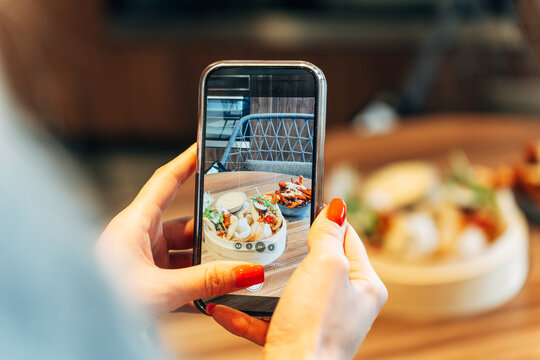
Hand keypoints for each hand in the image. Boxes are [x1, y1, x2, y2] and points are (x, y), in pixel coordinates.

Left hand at [95, 144, 263, 316]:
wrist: (79, 333)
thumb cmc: (100, 303)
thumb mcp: (160, 290)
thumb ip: (207, 281)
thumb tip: (246, 271)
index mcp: (134, 224)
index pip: (166, 182)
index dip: (187, 162)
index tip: (206, 148)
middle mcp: (139, 238)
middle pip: (185, 224)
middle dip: (212, 231)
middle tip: (241, 231)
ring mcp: (142, 261)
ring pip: (184, 254)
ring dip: (207, 265)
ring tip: (234, 269)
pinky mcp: (146, 283)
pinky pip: (178, 278)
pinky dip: (197, 286)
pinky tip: (216, 295)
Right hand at [207, 199, 386, 358]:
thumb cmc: (317, 326)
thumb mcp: (327, 267)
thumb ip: (329, 235)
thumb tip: (337, 207)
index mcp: (364, 286)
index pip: (349, 240)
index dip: (329, 220)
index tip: (307, 202)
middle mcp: (345, 305)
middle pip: (316, 265)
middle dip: (290, 251)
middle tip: (270, 231)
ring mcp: (318, 323)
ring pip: (288, 292)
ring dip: (262, 283)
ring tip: (241, 267)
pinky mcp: (293, 339)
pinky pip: (266, 320)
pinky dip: (245, 314)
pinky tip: (223, 307)